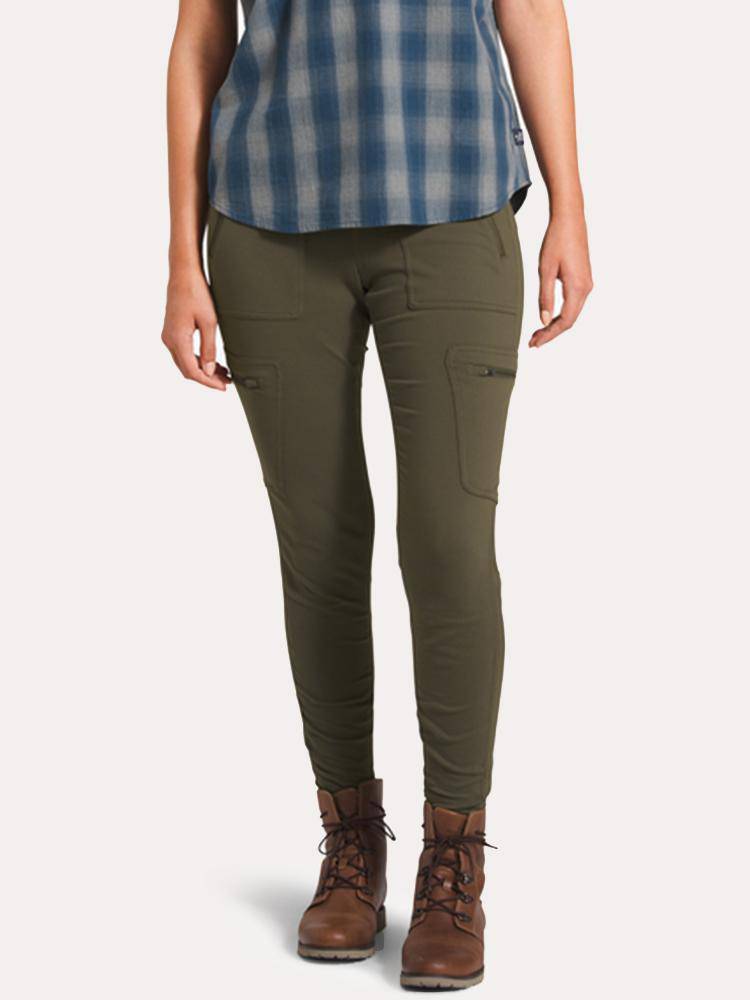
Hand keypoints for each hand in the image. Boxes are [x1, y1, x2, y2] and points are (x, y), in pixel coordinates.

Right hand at [161, 266, 230, 389]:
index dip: (208, 382)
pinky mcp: (172, 331)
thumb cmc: (197, 293)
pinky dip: (197, 360)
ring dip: (203, 370)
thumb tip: (208, 372)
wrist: (184, 272)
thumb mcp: (209, 322)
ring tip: (223, 373)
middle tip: (227, 382)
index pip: (192, 371)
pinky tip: (212, 361)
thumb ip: (208, 349)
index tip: (224, 387)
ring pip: (185, 362)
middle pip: (187, 369)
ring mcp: (168, 336)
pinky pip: (183, 352)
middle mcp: (169, 340)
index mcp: (177, 339)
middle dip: (207, 378)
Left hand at [530, 210, 592, 347]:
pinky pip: (573, 304)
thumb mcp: (546, 270)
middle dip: (551, 333)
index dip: (549, 334)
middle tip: (533, 342)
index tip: (535, 343)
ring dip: (555, 325)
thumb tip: (543, 320)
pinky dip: (560, 314)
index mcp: (577, 287)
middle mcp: (586, 288)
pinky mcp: (583, 279)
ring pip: (572, 313)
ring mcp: (587, 284)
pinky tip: (548, 317)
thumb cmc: (556, 240)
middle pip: (569, 320)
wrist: (570, 219)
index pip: (564, 321)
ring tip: (537, 333)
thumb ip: (545, 296)